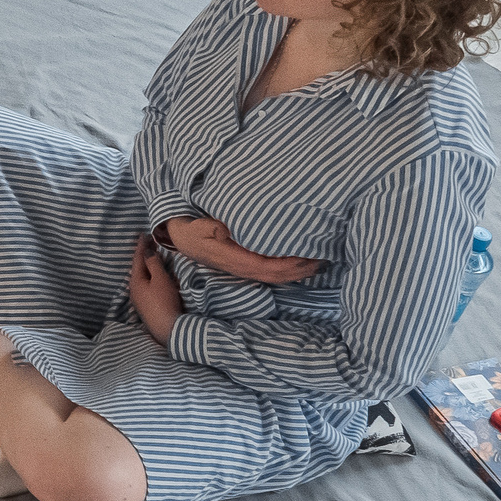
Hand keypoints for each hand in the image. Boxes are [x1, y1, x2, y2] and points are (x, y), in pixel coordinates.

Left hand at [129, 234, 184, 342]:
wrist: (167, 327)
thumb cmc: (164, 301)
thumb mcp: (160, 279)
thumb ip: (153, 264)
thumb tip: (146, 251)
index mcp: (135, 280)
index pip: (138, 259)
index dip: (141, 246)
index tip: (143, 234)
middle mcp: (134, 289)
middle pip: (138, 268)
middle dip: (143, 255)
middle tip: (148, 242)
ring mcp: (139, 298)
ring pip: (143, 277)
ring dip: (147, 266)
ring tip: (152, 256)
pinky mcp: (147, 305)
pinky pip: (147, 285)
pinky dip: (151, 276)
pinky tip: (155, 276)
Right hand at [163, 216, 319, 283]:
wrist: (177, 235)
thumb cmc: (190, 228)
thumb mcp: (199, 225)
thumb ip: (215, 227)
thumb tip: (229, 230)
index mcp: (232, 258)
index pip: (266, 267)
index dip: (289, 265)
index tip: (309, 255)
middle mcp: (239, 267)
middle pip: (274, 275)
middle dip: (299, 270)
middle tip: (322, 259)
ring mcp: (241, 267)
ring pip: (273, 276)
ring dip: (295, 272)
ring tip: (317, 264)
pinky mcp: (242, 263)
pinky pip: (268, 270)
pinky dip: (286, 269)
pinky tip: (298, 264)